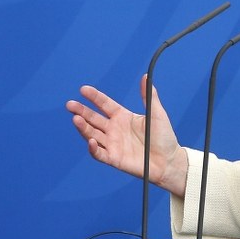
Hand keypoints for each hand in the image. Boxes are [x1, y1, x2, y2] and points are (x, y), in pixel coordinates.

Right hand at [66, 75, 187, 196]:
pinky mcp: (114, 158)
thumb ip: (149, 97)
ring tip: (75, 119)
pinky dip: (93, 148)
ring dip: (83, 127)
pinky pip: (99, 153)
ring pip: (92, 134)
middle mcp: (114, 129)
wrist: (169, 161)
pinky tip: (90, 141)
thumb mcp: (157, 114)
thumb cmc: (164, 137)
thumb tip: (145, 76)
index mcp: (122, 116)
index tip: (83, 89)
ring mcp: (112, 144)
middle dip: (81, 111)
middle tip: (70, 104)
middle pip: (93, 118)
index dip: (94, 97)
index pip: (104, 104)